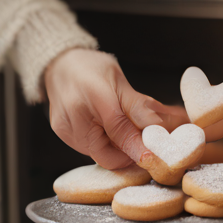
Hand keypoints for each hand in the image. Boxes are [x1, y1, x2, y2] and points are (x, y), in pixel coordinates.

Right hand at [44, 49, 187, 169]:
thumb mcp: (121, 83)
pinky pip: (88, 150)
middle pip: (109, 154)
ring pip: (99, 154)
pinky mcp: (63, 135)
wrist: (60, 64)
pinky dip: (102, 144)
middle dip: (127, 152)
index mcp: (94, 96)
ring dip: (115, 148)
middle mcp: (75, 115)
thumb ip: (140, 109)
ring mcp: (66, 128)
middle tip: (141, 142)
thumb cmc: (93, 70)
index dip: (140, 149)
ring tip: (121, 128)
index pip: (121, 134)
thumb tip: (162, 128)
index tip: (155, 157)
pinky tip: (105, 128)